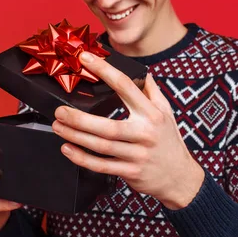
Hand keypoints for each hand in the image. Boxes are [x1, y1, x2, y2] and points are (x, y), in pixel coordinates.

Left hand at [51, 52, 203, 209]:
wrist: (180, 177)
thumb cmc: (169, 141)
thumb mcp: (166, 112)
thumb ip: (152, 92)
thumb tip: (143, 72)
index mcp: (152, 114)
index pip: (126, 86)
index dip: (104, 70)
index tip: (85, 59)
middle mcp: (144, 133)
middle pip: (108, 125)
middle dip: (80, 118)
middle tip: (60, 111)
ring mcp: (137, 155)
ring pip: (101, 146)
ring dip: (75, 136)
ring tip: (58, 126)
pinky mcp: (130, 172)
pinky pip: (102, 166)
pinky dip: (82, 158)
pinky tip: (67, 149)